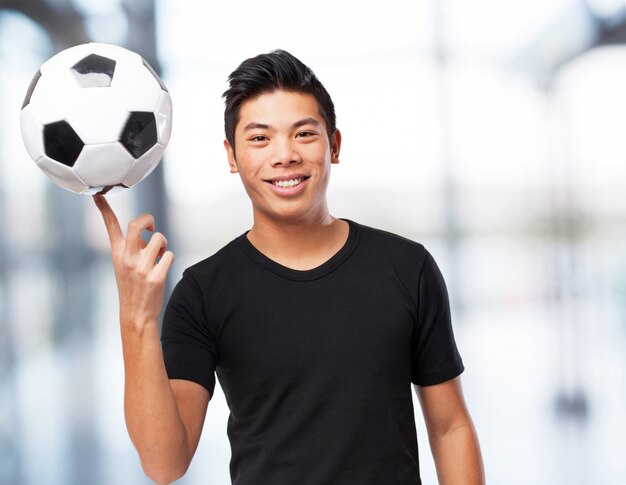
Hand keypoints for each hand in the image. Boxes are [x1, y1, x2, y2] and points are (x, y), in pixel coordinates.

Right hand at [93, 194, 173, 330]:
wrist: (135, 314)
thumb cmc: (133, 286)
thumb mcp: (124, 265)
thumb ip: (132, 247)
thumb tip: (146, 231)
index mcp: (118, 253)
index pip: (110, 227)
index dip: (104, 210)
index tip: (98, 195)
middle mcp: (128, 258)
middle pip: (137, 224)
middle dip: (148, 219)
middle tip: (152, 227)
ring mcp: (141, 268)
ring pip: (160, 239)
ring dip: (163, 245)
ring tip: (158, 257)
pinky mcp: (156, 277)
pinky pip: (170, 255)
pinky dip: (169, 260)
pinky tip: (162, 270)